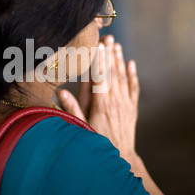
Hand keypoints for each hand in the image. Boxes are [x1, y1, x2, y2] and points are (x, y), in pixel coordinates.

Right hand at [56, 35, 139, 158]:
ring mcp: (125, 104)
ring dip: (119, 60)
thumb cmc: (98, 143)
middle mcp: (115, 101)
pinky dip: (133, 75)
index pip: (100, 77)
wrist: (121, 157)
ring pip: (123, 77)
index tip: (96, 46)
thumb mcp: (81, 127)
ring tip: (116, 44)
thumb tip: (60, 92)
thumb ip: (72, 109)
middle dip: (109, 54)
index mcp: (101, 104)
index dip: (98, 60)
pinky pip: (133, 88)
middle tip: (107, 37)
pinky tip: (130, 63)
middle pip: (112, 73)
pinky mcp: (132, 108)